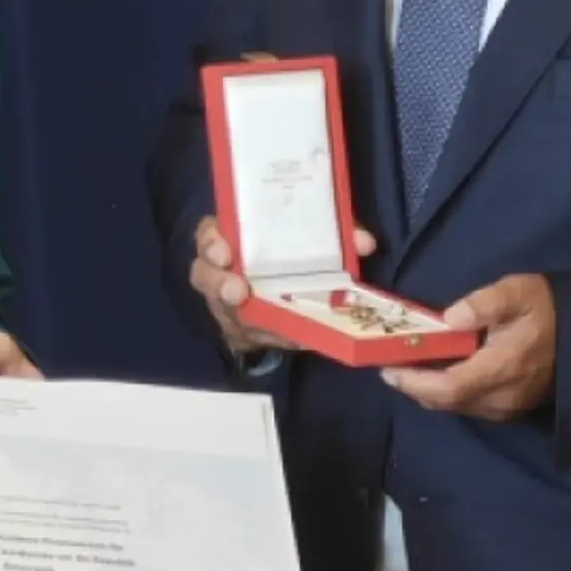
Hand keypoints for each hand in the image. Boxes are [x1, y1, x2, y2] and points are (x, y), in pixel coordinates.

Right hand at [192, 216, 376, 355]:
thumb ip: (334, 232)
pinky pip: (250, 337)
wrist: (284, 288)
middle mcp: (220, 271)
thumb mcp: (309, 233)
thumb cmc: (290, 250)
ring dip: (244, 317)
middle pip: (205, 276)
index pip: (208, 234)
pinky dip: (274, 336)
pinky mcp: (240, 330)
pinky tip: (294, 337)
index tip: (225, 252)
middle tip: (238, 291)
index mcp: (230, 237)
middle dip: (219, 284)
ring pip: (224, 311)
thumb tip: (365, 242)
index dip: (211, 242)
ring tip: (267, 323)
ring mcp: (226, 303)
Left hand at [382, 273, 555, 420]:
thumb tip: (448, 317)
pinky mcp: (514, 409)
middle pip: (446, 402)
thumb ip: (483, 304)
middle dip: (415, 387)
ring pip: (458, 407)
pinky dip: (450, 394)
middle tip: (392, 366)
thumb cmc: (550, 309)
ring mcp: (509, 408)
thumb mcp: (518, 292)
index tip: (388, 369)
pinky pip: (472, 407)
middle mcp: (502, 397)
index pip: (448, 387)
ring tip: (411, 368)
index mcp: (501, 369)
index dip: (414, 382)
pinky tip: (442, 374)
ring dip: (431, 392)